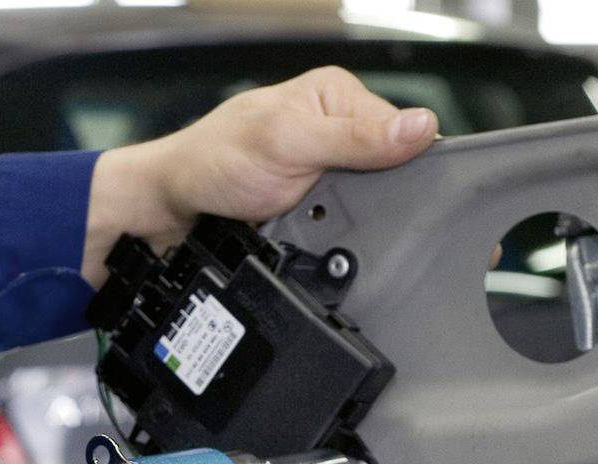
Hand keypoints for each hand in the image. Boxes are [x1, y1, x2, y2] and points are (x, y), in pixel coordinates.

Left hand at [82, 67, 437, 284]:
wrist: (176, 206)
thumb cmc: (215, 160)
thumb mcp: (289, 142)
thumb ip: (355, 137)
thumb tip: (421, 127)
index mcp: (337, 95)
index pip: (403, 127)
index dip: (407, 161)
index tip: (396, 188)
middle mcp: (338, 126)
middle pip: (393, 167)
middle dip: (377, 195)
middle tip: (340, 206)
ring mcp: (330, 166)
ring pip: (375, 200)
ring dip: (357, 219)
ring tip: (324, 219)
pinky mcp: (320, 200)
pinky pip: (351, 222)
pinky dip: (340, 234)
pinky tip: (322, 233)